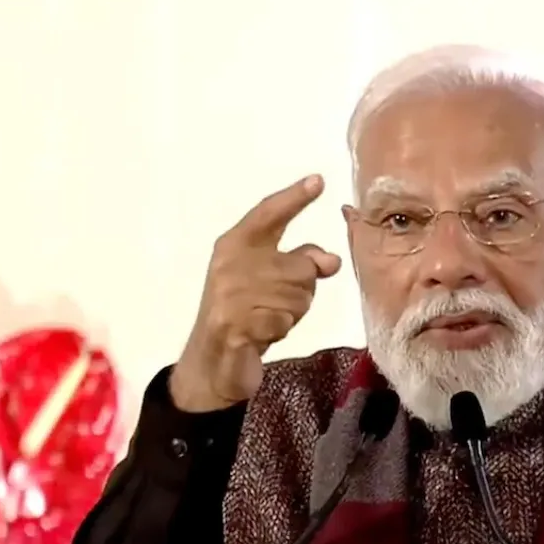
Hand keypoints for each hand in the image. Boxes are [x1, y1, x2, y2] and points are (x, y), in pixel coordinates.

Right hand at [170, 175, 341, 411]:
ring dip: (291, 313)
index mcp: (235, 244)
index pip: (268, 214)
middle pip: (301, 266)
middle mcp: (230, 263)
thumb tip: (332, 260)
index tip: (318, 181)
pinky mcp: (234, 324)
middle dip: (300, 291)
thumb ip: (300, 264)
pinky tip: (262, 336)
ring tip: (267, 319)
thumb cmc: (245, 315)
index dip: (294, 198)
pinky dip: (280, 331)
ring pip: (298, 296)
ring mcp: (230, 294)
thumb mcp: (271, 284)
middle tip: (275, 305)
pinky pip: (284, 321)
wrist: (212, 363)